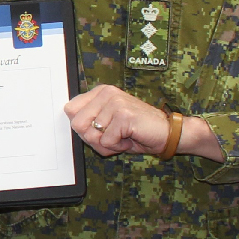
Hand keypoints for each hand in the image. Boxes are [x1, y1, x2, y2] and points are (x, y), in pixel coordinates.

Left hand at [65, 84, 223, 161]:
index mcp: (100, 92)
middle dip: (93, 139)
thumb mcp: (108, 125)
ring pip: (91, 135)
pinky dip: (117, 147)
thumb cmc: (137, 131)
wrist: (169, 133)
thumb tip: (73, 126)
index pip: (70, 110)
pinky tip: (131, 138)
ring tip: (124, 136)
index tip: (100, 130)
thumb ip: (89, 123)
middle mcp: (106, 93)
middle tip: (113, 136)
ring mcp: (115, 102)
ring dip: (108, 144)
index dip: (83, 128)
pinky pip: (106, 141)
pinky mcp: (123, 115)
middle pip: (77, 124)